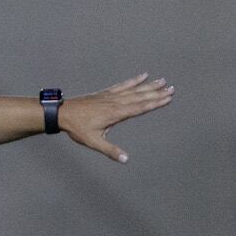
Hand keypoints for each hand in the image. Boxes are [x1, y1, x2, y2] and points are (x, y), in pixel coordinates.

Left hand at [59, 73, 175, 162]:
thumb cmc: (77, 128)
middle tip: (172, 88)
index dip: (155, 103)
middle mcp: (116, 102)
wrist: (62, 113)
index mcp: (116, 113)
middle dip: (157, 93)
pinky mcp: (106, 93)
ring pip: (134, 89)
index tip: (168, 98)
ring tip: (162, 80)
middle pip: (140, 96)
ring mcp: (111, 96)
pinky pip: (123, 85)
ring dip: (149, 85)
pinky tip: (142, 76)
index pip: (140, 107)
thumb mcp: (94, 142)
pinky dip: (134, 80)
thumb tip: (125, 159)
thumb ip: (110, 150)